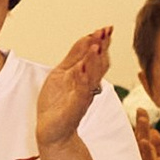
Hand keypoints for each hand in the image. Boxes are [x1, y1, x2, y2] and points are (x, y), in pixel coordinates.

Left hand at [35, 26, 112, 152]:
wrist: (52, 130)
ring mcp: (83, 96)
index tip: (107, 28)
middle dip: (103, 47)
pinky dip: (84, 80)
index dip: (102, 42)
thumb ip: (75, 56)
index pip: (97, 55)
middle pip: (100, 63)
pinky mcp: (76, 107)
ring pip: (93, 76)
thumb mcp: (63, 72)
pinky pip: (82, 91)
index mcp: (85, 76)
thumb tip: (87, 37)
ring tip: (96, 45)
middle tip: (106, 32)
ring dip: (95, 60)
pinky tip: (83, 69)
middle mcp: (88, 85)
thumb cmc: (57, 104)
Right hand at [133, 114, 159, 159]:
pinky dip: (147, 153)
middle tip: (140, 110)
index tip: (141, 108)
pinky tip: (145, 142)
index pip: (141, 136)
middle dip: (141, 125)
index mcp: (144, 156)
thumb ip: (157, 147)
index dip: (142, 122)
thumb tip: (154, 131)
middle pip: (140, 139)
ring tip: (142, 119)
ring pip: (142, 149)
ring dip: (142, 134)